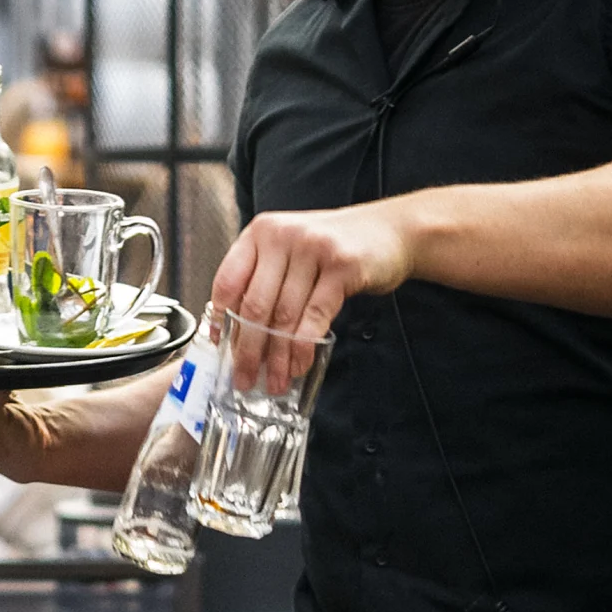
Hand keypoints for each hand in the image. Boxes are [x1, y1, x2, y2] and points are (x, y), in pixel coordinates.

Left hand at [206, 202, 414, 392]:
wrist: (391, 230)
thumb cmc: (334, 248)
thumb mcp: (290, 252)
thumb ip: (263, 279)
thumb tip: (234, 332)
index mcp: (261, 233)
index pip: (228, 281)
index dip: (220, 319)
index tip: (220, 348)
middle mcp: (282, 236)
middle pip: (254, 305)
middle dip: (248, 350)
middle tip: (245, 378)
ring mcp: (312, 249)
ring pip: (284, 316)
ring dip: (278, 356)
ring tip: (276, 380)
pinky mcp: (342, 266)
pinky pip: (315, 316)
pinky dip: (304, 347)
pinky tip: (300, 364)